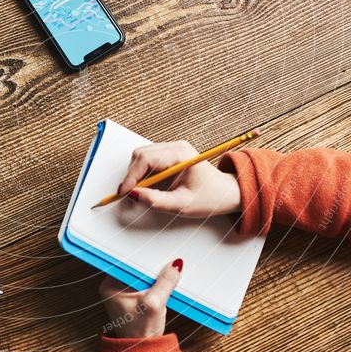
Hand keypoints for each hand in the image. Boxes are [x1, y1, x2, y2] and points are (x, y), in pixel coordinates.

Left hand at [99, 260, 182, 337]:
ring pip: (142, 275)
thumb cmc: (140, 333)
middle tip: (167, 264)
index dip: (144, 258)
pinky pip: (145, 282)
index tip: (158, 254)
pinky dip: (155, 283)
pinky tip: (164, 284)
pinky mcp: (134, 297)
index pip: (128, 262)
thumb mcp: (154, 305)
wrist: (142, 350)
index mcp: (110, 285)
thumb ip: (165, 283)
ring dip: (155, 276)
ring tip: (167, 275)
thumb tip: (175, 265)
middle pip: (136, 267)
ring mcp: (123, 292)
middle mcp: (114, 286)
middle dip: (151, 267)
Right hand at [117, 141, 241, 217]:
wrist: (227, 192)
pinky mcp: (170, 154)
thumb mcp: (182, 205)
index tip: (123, 193)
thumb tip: (134, 195)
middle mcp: (176, 146)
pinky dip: (142, 172)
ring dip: (136, 173)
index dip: (131, 176)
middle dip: (132, 175)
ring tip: (140, 191)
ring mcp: (173, 148)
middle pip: (141, 154)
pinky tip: (148, 186)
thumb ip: (156, 201)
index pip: (146, 159)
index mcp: (181, 155)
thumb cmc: (210, 198)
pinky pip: (148, 159)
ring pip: (142, 155)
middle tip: (130, 194)